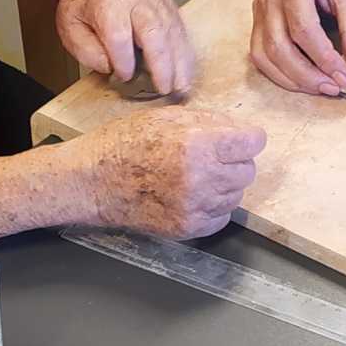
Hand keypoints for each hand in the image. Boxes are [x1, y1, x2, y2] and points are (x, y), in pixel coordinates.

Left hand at [56, 0, 195, 94]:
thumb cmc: (84, 4)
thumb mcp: (69, 27)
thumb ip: (87, 50)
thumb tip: (111, 67)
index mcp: (107, 2)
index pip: (119, 35)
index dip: (124, 61)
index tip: (124, 78)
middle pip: (153, 31)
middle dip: (161, 64)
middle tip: (165, 89)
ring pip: (171, 31)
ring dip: (179, 61)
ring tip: (181, 86)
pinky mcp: (168, 3)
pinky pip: (180, 28)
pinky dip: (184, 52)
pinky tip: (185, 71)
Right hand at [77, 106, 266, 238]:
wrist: (93, 181)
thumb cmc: (125, 143)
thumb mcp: (167, 116)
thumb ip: (209, 121)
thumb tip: (240, 130)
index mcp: (197, 143)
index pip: (253, 142)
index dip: (247, 138)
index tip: (239, 139)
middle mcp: (201, 177)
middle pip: (248, 170)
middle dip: (235, 161)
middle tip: (212, 156)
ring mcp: (195, 207)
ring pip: (236, 195)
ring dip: (225, 185)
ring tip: (198, 176)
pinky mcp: (187, 229)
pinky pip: (221, 217)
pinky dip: (214, 207)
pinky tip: (192, 195)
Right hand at [250, 0, 345, 96]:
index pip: (303, 30)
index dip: (324, 58)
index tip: (345, 76)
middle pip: (279, 47)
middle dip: (307, 75)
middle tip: (334, 87)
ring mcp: (258, 9)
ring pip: (264, 55)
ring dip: (291, 79)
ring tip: (320, 88)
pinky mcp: (258, 20)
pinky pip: (260, 53)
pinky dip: (279, 72)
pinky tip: (301, 80)